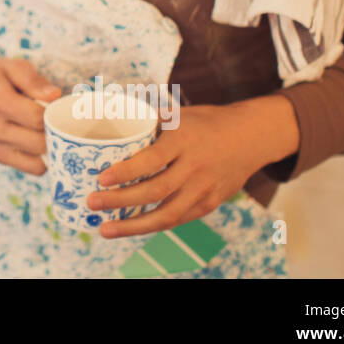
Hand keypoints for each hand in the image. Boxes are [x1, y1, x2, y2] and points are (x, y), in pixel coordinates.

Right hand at [0, 55, 62, 174]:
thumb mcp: (11, 66)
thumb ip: (34, 81)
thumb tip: (56, 96)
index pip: (38, 119)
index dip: (54, 114)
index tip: (56, 107)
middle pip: (39, 143)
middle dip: (53, 133)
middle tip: (55, 120)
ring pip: (36, 163)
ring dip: (47, 150)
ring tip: (45, 132)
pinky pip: (27, 167)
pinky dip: (36, 157)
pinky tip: (33, 139)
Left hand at [85, 99, 293, 237]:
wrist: (252, 137)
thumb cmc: (207, 122)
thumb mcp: (179, 114)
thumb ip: (149, 120)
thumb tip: (110, 114)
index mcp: (184, 140)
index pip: (151, 159)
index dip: (126, 171)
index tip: (100, 178)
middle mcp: (194, 167)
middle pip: (155, 190)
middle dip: (120, 200)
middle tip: (91, 203)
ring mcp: (204, 188)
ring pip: (167, 215)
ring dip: (134, 226)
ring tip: (106, 229)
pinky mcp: (210, 203)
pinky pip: (179, 219)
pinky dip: (154, 225)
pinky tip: (132, 227)